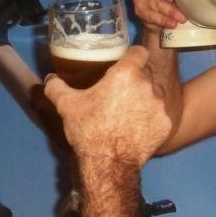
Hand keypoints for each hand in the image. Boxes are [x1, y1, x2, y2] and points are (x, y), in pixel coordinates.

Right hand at [43, 46, 170, 169]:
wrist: (108, 164)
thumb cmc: (88, 129)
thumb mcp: (66, 105)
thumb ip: (57, 87)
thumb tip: (50, 78)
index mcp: (126, 74)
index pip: (139, 52)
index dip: (132, 56)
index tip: (124, 63)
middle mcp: (148, 85)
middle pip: (145, 75)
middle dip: (134, 82)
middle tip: (119, 94)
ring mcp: (160, 106)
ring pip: (154, 95)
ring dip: (144, 100)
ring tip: (128, 114)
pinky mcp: (166, 124)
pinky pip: (159, 116)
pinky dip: (151, 120)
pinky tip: (137, 129)